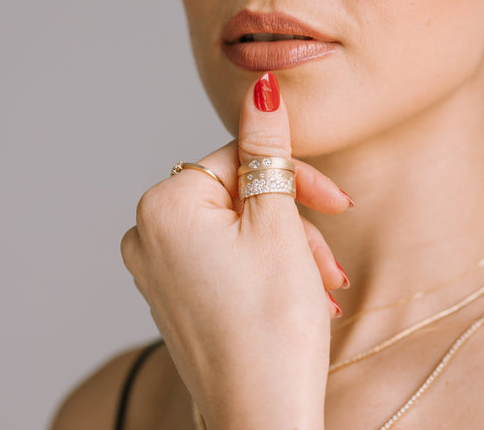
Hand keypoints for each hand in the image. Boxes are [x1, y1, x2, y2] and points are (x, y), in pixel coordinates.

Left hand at [121, 73, 351, 429]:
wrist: (262, 418)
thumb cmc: (272, 324)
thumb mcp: (277, 220)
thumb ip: (266, 147)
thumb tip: (261, 88)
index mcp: (164, 206)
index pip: (239, 159)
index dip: (294, 176)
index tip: (336, 201)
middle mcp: (148, 234)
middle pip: (240, 197)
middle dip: (294, 221)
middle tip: (331, 254)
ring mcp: (157, 269)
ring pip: (238, 230)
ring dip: (288, 249)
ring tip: (324, 285)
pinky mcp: (174, 295)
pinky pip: (224, 259)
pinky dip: (265, 268)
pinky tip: (301, 293)